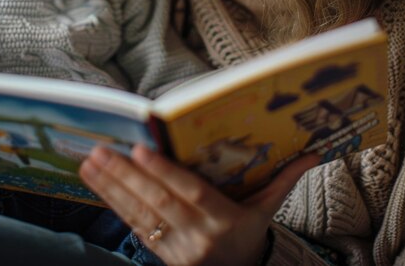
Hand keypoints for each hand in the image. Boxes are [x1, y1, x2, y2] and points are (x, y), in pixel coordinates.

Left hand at [80, 145, 317, 265]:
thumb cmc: (251, 232)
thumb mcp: (267, 209)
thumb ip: (285, 179)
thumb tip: (314, 153)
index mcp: (225, 220)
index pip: (190, 193)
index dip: (164, 172)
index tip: (140, 150)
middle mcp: (197, 236)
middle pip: (157, 202)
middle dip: (126, 176)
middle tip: (102, 150)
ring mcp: (176, 249)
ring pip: (139, 214)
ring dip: (111, 187)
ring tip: (89, 162)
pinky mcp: (162, 255)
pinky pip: (134, 227)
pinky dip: (113, 203)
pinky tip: (96, 182)